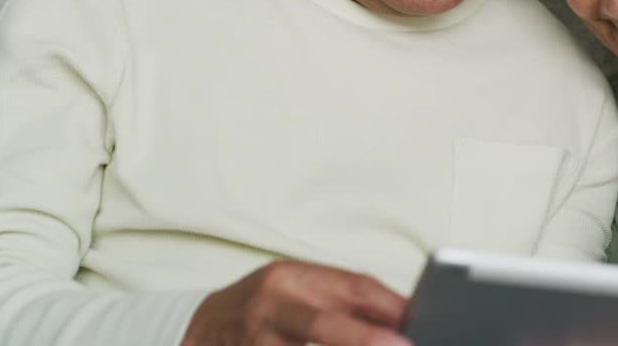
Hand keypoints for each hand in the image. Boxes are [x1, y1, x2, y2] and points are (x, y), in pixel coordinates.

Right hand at [182, 260, 411, 345]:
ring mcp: (254, 339)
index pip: (352, 287)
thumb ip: (346, 302)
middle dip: (363, 339)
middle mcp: (270, 305)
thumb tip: (403, 319)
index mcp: (292, 277)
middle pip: (322, 324)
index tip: (418, 326)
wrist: (200, 326)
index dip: (389, 308)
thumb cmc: (266, 308)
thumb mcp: (300, 291)